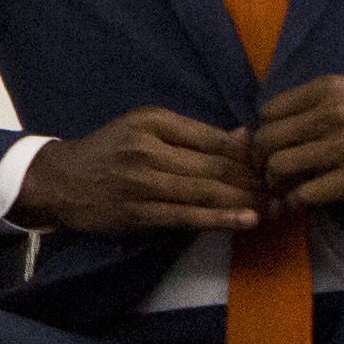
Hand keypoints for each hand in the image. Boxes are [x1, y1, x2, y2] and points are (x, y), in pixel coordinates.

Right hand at [11, 107, 267, 238]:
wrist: (59, 180)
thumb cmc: (107, 150)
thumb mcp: (144, 127)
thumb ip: (191, 133)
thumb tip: (244, 136)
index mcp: (154, 122)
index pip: (214, 138)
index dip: (249, 153)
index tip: (275, 164)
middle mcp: (149, 149)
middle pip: (214, 165)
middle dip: (254, 180)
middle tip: (284, 191)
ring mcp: (143, 183)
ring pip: (205, 192)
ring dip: (244, 202)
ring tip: (274, 208)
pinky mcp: (138, 212)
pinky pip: (186, 216)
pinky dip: (219, 219)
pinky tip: (244, 221)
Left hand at [255, 76, 343, 209]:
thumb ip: (320, 105)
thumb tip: (281, 127)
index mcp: (329, 88)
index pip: (269, 111)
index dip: (267, 132)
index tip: (276, 145)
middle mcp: (331, 113)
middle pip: (266, 140)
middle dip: (264, 160)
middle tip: (273, 172)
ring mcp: (343, 146)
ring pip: (280, 167)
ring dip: (277, 183)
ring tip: (287, 188)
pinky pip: (306, 194)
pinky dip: (298, 202)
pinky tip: (304, 202)